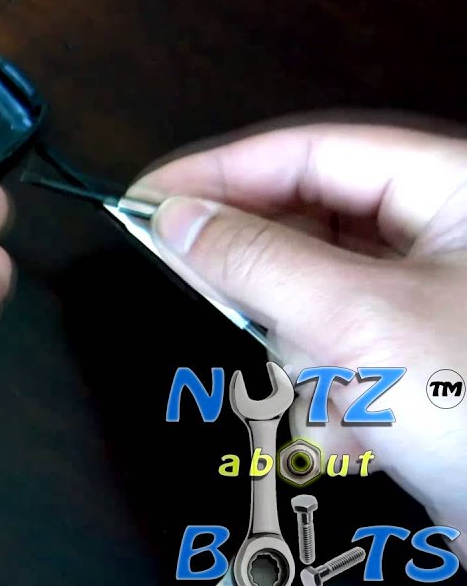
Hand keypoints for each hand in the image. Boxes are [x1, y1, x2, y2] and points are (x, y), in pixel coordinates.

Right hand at [128, 117, 466, 558]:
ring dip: (311, 360)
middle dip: (270, 287)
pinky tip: (363, 432)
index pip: (308, 153)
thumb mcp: (356, 320)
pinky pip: (339, 354)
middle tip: (201, 289)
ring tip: (342, 398)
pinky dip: (335, 397)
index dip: (220, 173)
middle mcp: (444, 237)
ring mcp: (431, 303)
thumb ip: (254, 260)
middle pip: (307, 227)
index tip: (149, 197)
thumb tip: (179, 221)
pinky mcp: (420, 363)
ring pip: (315, 301)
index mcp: (453, 189)